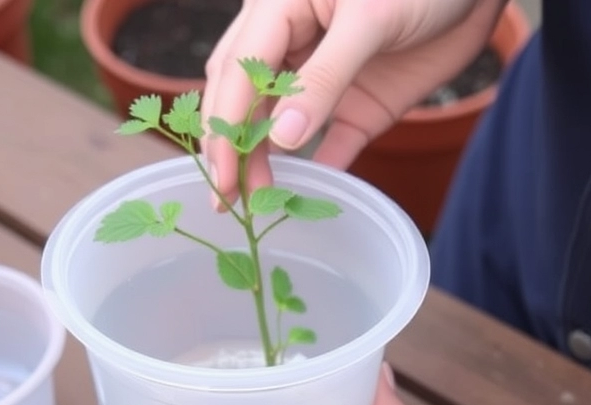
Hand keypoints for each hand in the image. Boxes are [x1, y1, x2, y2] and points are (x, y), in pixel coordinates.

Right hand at [202, 0, 509, 208]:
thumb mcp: (368, 21)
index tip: (222, 176)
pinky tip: (307, 192)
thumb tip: (280, 137)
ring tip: (260, 200)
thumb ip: (323, 78)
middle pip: (246, 100)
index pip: (237, 74)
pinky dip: (320, 165)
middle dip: (234, 147)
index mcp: (279, 10)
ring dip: (267, 161)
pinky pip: (333, 142)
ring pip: (281, 124)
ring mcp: (325, 78)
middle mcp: (293, 45)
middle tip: (227, 200)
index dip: (224, 126)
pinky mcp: (360, 105)